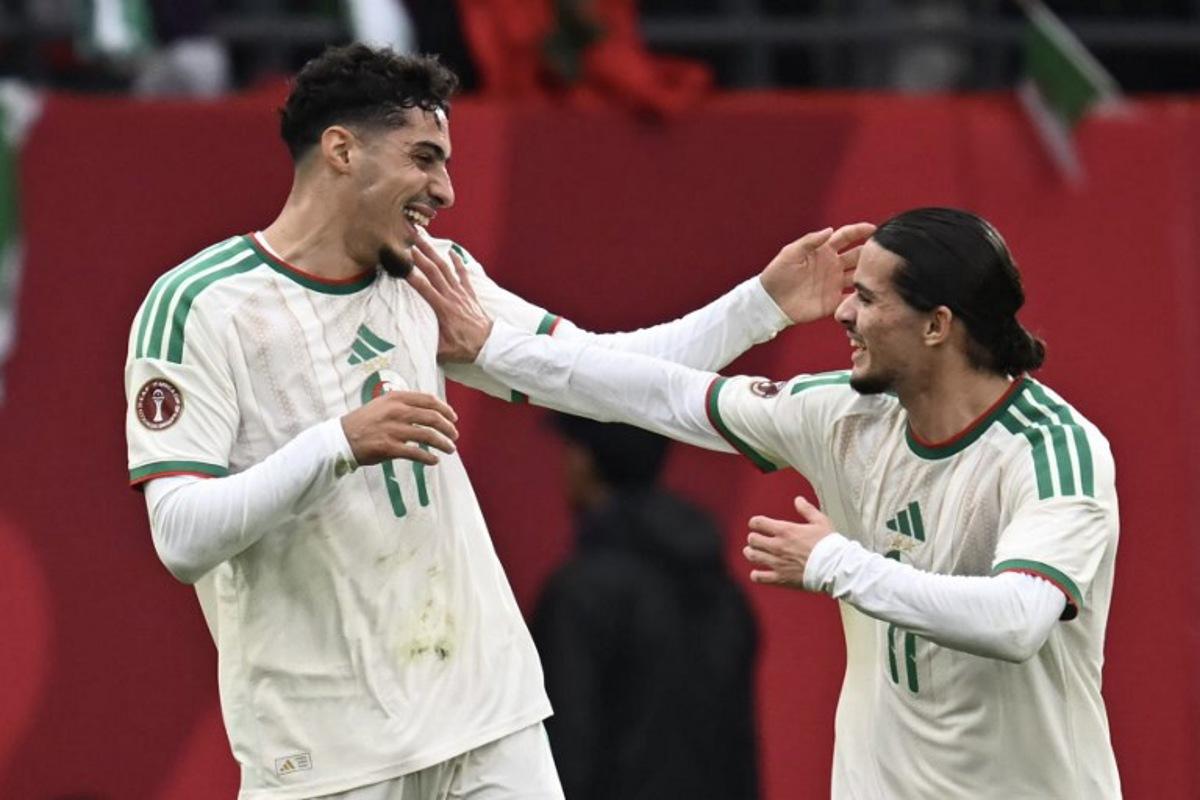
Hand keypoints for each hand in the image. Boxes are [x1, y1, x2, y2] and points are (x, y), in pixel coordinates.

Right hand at [341, 391, 458, 465]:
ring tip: (450, 449)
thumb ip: (403, 404)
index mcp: (396, 398)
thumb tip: (428, 410)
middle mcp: (396, 411)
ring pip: (428, 436)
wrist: (341, 439)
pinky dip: (428, 458)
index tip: (453, 418)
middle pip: (432, 417)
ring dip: (443, 443)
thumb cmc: (363, 422)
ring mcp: (393, 429)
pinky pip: (416, 453)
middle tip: (455, 436)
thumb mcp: (382, 404)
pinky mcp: (389, 447)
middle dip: (448, 428)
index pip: (429, 400)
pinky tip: (434, 460)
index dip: (445, 409)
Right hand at [406, 236, 493, 362]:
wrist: (489, 344)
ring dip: (434, 253)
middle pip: (433, 271)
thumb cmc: (465, 348)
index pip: (423, 288)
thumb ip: (426, 344)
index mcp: (442, 308)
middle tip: (408, 241)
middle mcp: (451, 296)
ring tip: (423, 240)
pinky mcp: (469, 293)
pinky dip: (457, 262)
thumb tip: (409, 344)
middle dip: (420, 254)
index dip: (411, 276)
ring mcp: (461, 293)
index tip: (400, 264)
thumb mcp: (442, 351)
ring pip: (445, 268)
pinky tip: (452, 252)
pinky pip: (463, 274)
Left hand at [743, 496, 834, 588]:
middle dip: (753, 538)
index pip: (759, 523)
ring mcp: (777, 562)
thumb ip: (807, 510)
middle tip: (755, 539)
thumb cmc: (829, 545)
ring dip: (750, 552)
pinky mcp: (780, 578)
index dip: (755, 522)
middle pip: (753, 539)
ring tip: (751, 552)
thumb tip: (798, 500)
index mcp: (785, 531)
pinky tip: (757, 573)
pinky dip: (755, 574)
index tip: (756, 524)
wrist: (834, 568)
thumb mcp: (820, 521)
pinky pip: (760, 577)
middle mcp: (777, 546)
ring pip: (753, 556)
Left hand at [759, 222, 875, 323]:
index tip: (874, 229)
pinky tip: (870, 294)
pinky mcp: (833, 301)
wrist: (771, 302)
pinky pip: (852, 299)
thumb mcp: (791, 253)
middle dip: (870, 253)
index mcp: (824, 251)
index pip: (846, 237)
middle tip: (882, 253)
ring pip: (859, 276)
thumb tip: (830, 230)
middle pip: (858, 256)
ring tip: (880, 273)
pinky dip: (861, 297)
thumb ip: (810, 241)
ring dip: (869, 274)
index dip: (860, 231)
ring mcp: (835, 283)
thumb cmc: (777, 274)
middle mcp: (833, 265)